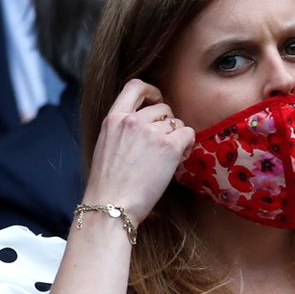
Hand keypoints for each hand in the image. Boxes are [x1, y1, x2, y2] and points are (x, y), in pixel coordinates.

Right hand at [82, 79, 194, 225]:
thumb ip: (122, 130)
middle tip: (164, 145)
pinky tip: (180, 158)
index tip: (157, 102)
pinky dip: (188, 144)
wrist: (111, 206)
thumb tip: (147, 126)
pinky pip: (188, 133)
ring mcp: (151, 132)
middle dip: (167, 124)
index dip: (151, 91)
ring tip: (169, 158)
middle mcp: (132, 120)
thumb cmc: (108, 186)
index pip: (135, 86)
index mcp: (113, 118)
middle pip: (162, 109)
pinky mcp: (169, 146)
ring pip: (177, 123)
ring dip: (177, 137)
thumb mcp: (106, 146)